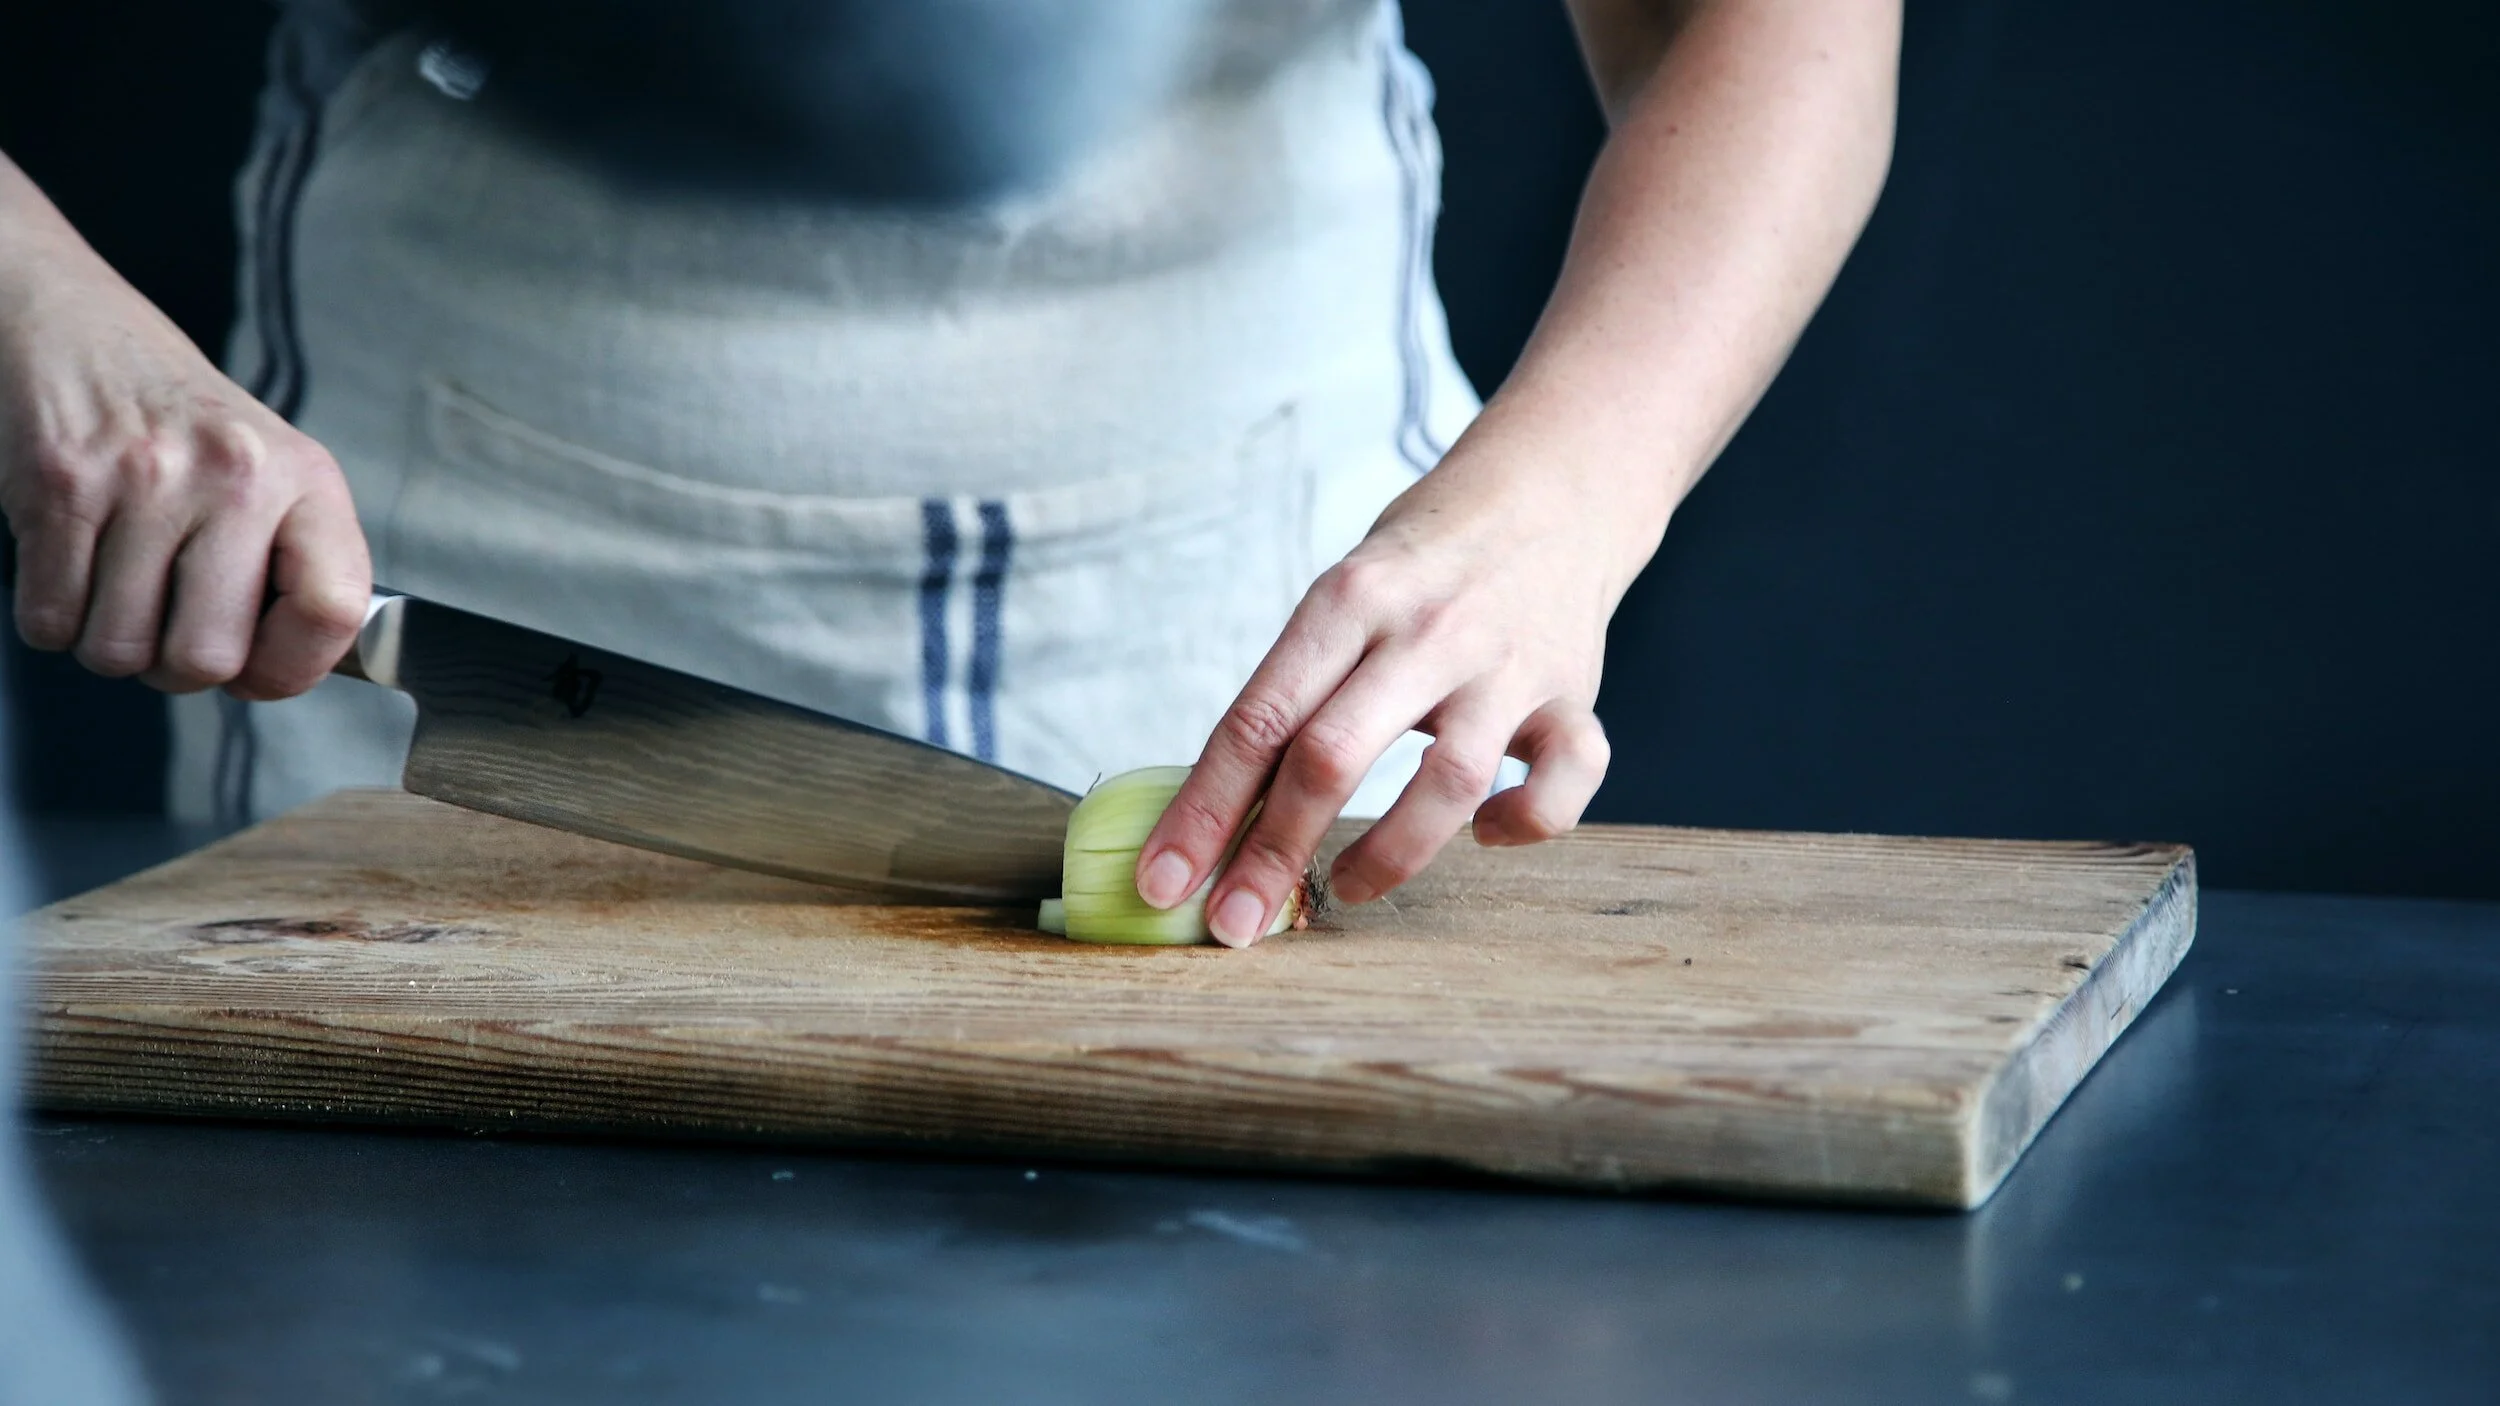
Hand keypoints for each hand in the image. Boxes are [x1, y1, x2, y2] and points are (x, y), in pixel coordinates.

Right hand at [0, 256, 369, 698]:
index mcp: (305, 479)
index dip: (293, 667)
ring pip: (119, 650)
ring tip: (120, 587)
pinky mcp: (59, 484)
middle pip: (207, 658)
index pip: (334, 610)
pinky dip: (54, 617)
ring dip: (110, 643)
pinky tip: (74, 567)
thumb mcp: (272, 472)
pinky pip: (50, 620)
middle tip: (169, 627)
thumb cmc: (180, 420)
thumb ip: (293, 565)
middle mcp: (234, 475)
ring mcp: (145, 479)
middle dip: (178, 669)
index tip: (261, 667)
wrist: (75, 327)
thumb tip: (280, 672)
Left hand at [1134, 410, 1662, 945]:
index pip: (1257, 719)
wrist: (1552, 490)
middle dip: (1271, 855)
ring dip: (1387, 855)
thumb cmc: (1422, 563)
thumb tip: (1217, 813)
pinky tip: (1488, 831)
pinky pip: (1567, 778)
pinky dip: (1527, 822)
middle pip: (1330, 755)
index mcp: (1347, 599)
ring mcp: (1505, 664)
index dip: (1204, 810)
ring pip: (1446, 783)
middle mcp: (1426, 630)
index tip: (1164, 881)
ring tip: (1346, 887)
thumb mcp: (1345, 595)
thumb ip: (1299, 687)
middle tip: (1234, 925)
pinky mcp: (1573, 693)